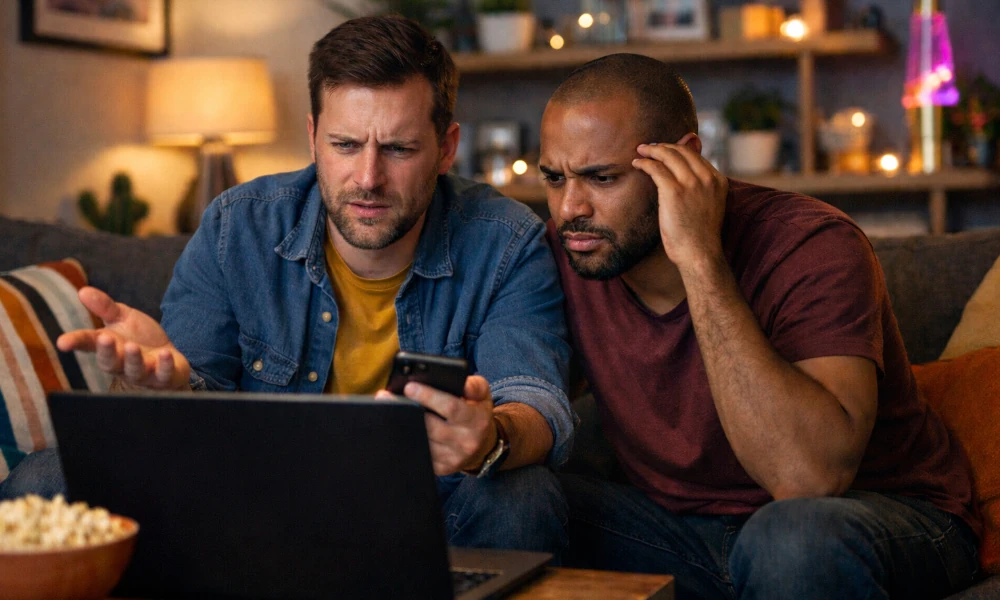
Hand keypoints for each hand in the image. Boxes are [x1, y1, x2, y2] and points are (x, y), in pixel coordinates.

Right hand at [55, 286, 190, 389]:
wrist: (170, 357)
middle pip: (110, 362)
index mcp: (109, 347)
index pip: (88, 344)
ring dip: (133, 359)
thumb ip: (105, 307)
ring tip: (132, 346)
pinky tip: (165, 354)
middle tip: (104, 338)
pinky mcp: (164, 377)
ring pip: (134, 370)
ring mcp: (143, 372)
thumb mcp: (123, 318)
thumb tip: (82, 291)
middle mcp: (122, 363)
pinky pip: (163, 375)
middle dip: (107, 352)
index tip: (62, 342)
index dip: (75, 343)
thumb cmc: (140, 338)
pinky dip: (164, 366)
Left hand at [389, 375, 496, 475]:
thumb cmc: (476, 414)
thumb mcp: (483, 397)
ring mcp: (453, 458)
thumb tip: (462, 383)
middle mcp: (466, 441)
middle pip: (431, 427)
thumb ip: (475, 386)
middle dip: (408, 411)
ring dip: (402, 427)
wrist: (483, 446)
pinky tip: (397, 430)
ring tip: (388, 411)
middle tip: (387, 397)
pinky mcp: (442, 469)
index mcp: (476, 421)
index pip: (451, 408)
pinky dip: (407, 442)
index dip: (429, 397)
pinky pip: (419, 455)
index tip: (409, 387)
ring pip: (422, 442)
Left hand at [632, 134, 728, 266]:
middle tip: (649, 147)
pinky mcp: (674, 191)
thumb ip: (701, 188)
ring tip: (641, 151)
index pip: (695, 156)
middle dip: (663, 146)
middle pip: (682, 151)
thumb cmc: (700, 236)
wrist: (699, 254)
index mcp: (718, 180)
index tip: (664, 150)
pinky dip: (645, 163)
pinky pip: (656, 168)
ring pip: (668, 155)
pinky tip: (637, 164)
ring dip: (652, 150)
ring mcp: (691, 183)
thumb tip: (687, 175)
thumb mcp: (707, 206)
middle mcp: (707, 178)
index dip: (677, 150)